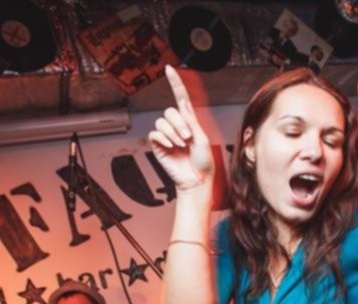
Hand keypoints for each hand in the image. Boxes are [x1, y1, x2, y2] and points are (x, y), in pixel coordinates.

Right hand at [147, 66, 213, 191]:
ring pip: (162, 121)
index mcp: (189, 121)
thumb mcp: (202, 138)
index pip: (180, 97)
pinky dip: (163, 138)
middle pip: (169, 111)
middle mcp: (177, 126)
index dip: (175, 83)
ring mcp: (166, 135)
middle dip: (179, 124)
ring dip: (172, 133)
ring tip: (181, 145)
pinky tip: (170, 146)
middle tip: (187, 138)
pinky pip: (154, 133)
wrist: (196, 179)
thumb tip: (182, 104)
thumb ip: (191, 121)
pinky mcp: (158, 145)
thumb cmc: (203, 162)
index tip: (169, 68)